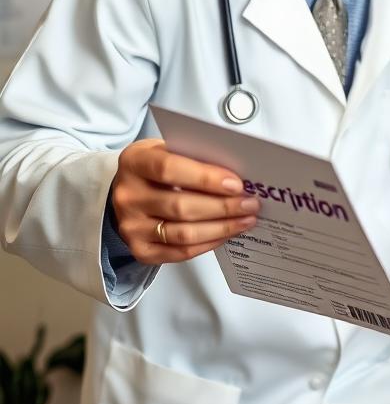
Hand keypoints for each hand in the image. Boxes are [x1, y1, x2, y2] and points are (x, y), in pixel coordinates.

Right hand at [111, 138, 259, 263]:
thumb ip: (195, 158)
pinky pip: (181, 252)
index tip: (236, 184)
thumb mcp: (168, 151)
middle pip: (181, 206)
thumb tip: (237, 176)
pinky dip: (210, 243)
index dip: (206, 178)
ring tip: (246, 219)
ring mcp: (131, 227)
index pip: (169, 170)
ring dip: (222, 227)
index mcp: (134, 163)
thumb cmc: (155, 169)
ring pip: (184, 233)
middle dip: (223, 207)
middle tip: (250, 204)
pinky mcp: (140, 250)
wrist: (126, 192)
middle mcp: (127, 196)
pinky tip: (227, 233)